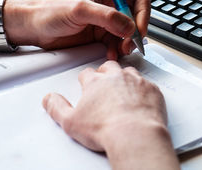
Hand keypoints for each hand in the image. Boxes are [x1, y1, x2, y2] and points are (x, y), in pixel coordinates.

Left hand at [5, 0, 149, 58]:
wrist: (32, 27)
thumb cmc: (49, 11)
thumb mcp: (80, 10)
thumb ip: (107, 17)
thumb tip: (129, 27)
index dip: (143, 13)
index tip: (138, 29)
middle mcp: (109, 5)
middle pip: (136, 17)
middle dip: (135, 32)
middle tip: (128, 44)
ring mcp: (106, 21)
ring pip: (128, 33)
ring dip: (127, 43)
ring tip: (119, 50)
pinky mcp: (100, 35)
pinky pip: (117, 43)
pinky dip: (117, 50)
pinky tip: (110, 54)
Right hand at [42, 61, 179, 169]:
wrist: (134, 134)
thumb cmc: (105, 129)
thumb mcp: (70, 122)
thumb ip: (57, 107)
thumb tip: (49, 99)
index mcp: (96, 82)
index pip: (87, 73)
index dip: (85, 79)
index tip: (86, 84)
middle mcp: (116, 77)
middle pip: (109, 67)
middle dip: (106, 73)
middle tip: (105, 83)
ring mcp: (136, 81)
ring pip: (129, 72)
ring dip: (125, 78)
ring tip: (123, 90)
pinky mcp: (152, 89)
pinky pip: (147, 83)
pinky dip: (143, 89)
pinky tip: (141, 99)